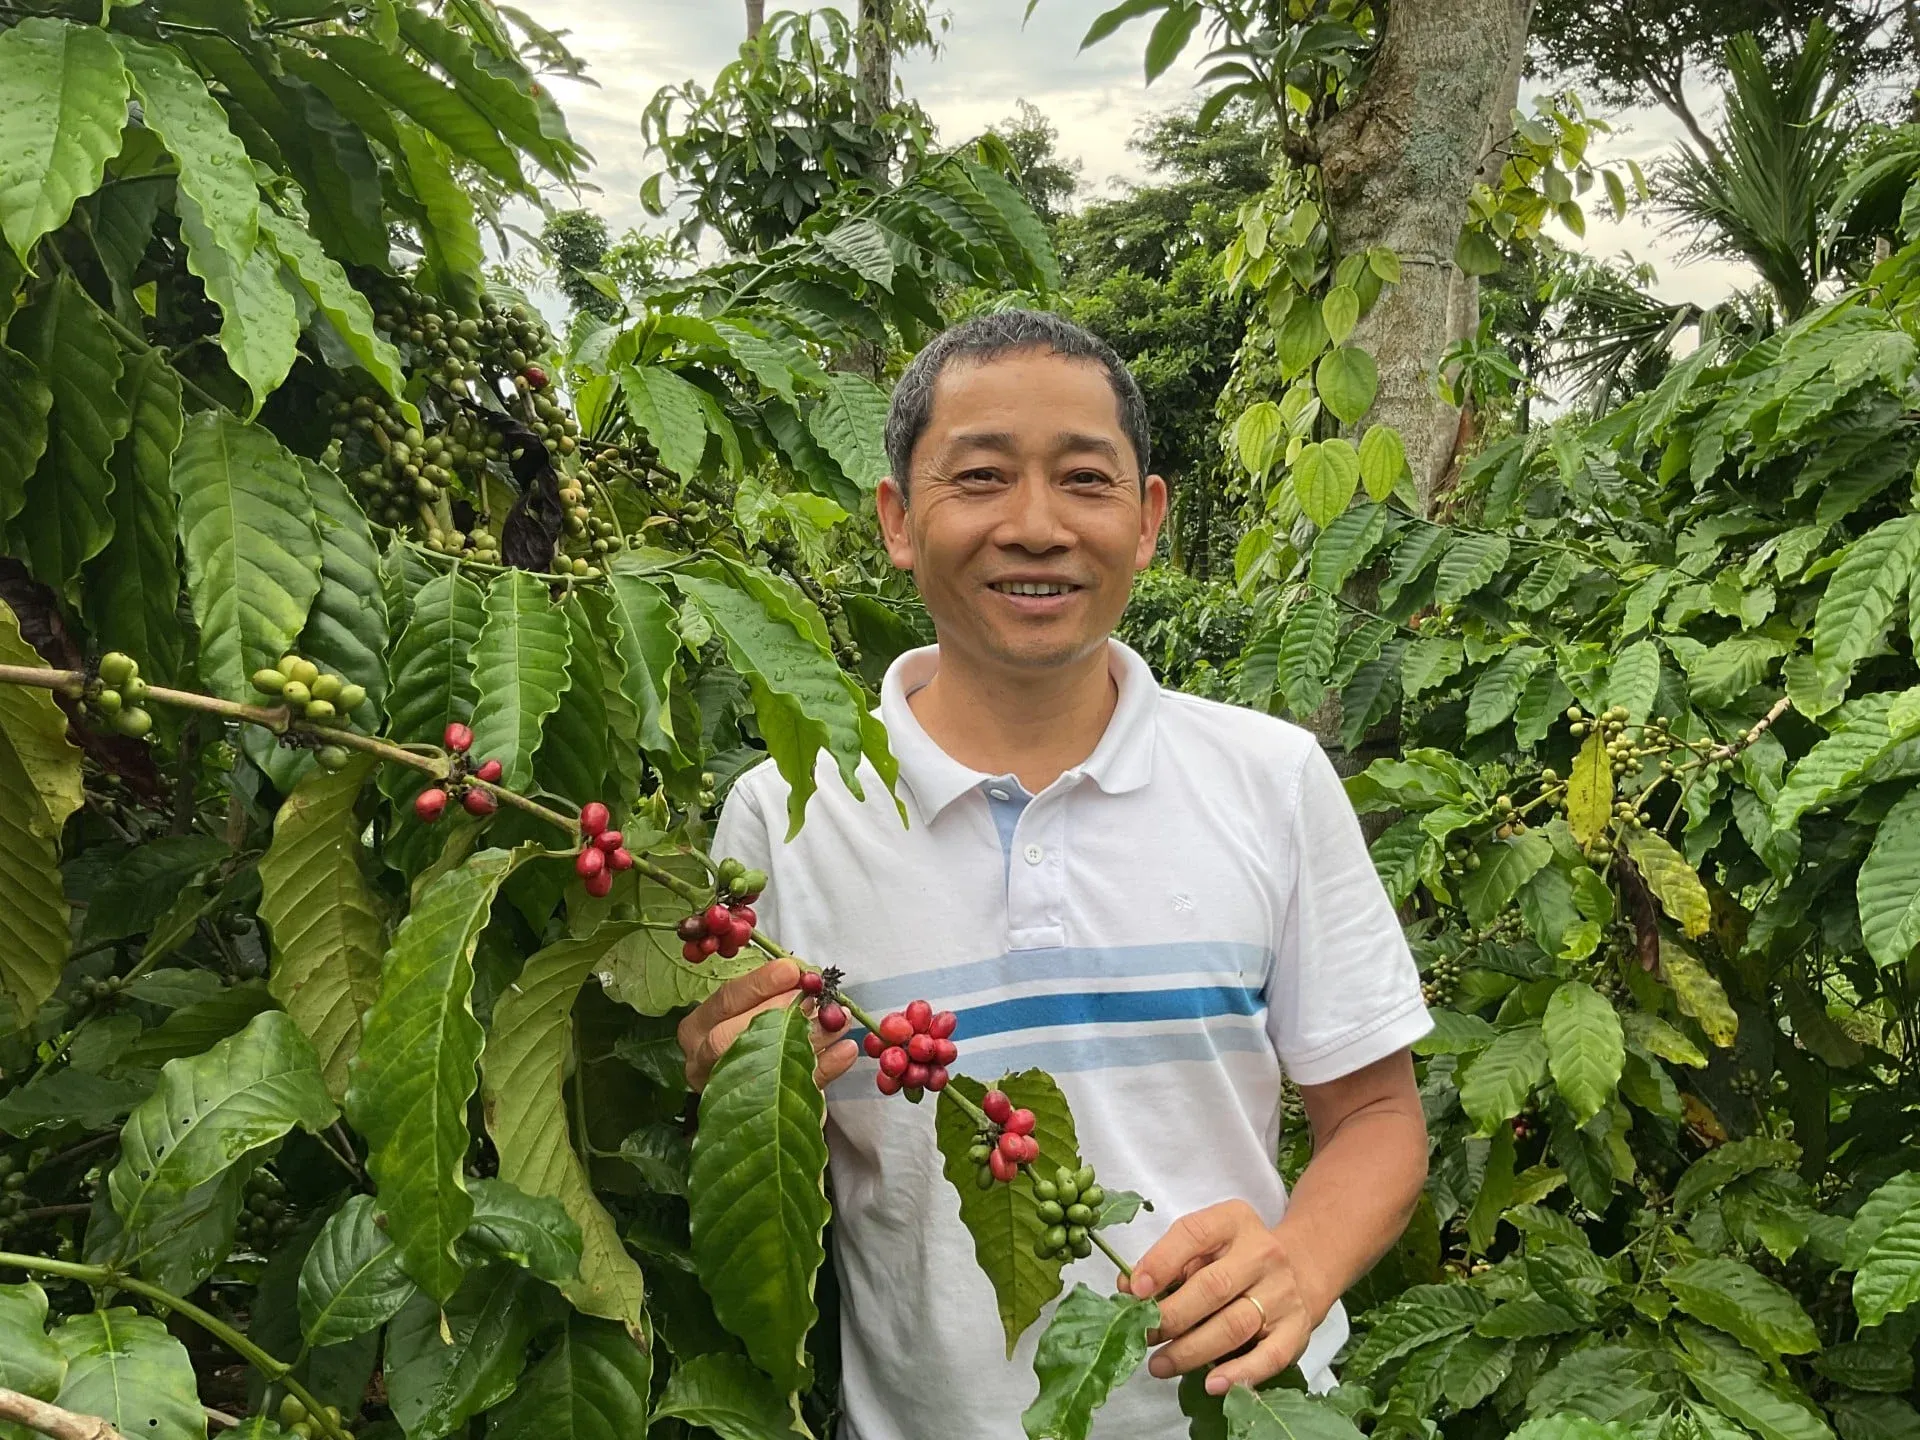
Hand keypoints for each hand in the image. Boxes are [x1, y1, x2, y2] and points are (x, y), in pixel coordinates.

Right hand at [676, 958, 859, 1091]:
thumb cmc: (746, 1034)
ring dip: (807, 1038)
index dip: (759, 984)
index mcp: (697, 1029)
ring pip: (759, 1067)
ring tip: (838, 1019)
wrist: (744, 1096)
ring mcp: (725, 1093)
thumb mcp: (749, 1009)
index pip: (724, 1001)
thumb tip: (806, 976)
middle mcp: (702, 1062)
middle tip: (812, 999)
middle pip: (727, 1038)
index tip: (792, 971)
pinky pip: (793, 1092)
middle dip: (775, 1014)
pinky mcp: (759, 1114)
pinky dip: (824, 1069)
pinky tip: (846, 1050)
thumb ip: (772, 995)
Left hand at [1124, 1200, 1321, 1395]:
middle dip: (1171, 1316)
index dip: (1161, 1262)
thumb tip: (1128, 1288)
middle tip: (1144, 1335)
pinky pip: (1269, 1356)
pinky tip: (1212, 1384)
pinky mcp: (1297, 1329)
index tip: (1135, 1291)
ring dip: (1191, 1350)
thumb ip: (1167, 1263)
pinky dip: (1239, 1373)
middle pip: (1213, 1287)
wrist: (1300, 1268)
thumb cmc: (1235, 1258)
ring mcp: (1282, 1292)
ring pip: (1234, 1325)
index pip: (1194, 1233)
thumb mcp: (1204, 1245)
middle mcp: (1263, 1253)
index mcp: (1233, 1221)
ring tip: (1160, 1364)